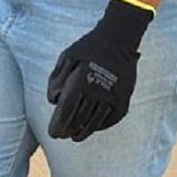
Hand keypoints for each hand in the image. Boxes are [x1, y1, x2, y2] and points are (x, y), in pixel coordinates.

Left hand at [47, 0, 153, 141]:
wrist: (118, 39)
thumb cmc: (88, 47)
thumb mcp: (68, 56)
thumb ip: (57, 78)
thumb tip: (52, 100)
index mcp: (82, 81)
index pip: (68, 108)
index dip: (60, 123)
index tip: (53, 133)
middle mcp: (99, 91)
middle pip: (82, 117)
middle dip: (69, 129)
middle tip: (60, 136)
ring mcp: (114, 95)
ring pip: (98, 120)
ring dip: (86, 130)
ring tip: (75, 137)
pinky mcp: (125, 97)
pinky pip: (113, 117)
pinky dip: (103, 125)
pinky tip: (94, 128)